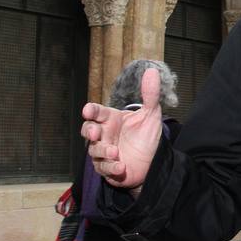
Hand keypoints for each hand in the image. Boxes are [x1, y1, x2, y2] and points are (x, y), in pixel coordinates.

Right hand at [80, 67, 163, 190]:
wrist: (153, 161)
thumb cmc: (147, 136)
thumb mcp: (151, 114)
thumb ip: (150, 95)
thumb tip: (152, 71)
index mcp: (111, 119)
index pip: (96, 112)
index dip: (90, 110)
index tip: (88, 110)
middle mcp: (104, 135)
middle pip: (88, 130)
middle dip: (88, 131)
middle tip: (95, 133)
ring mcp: (103, 152)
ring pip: (94, 151)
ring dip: (103, 151)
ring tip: (115, 152)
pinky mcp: (107, 168)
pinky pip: (103, 168)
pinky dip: (110, 168)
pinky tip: (120, 166)